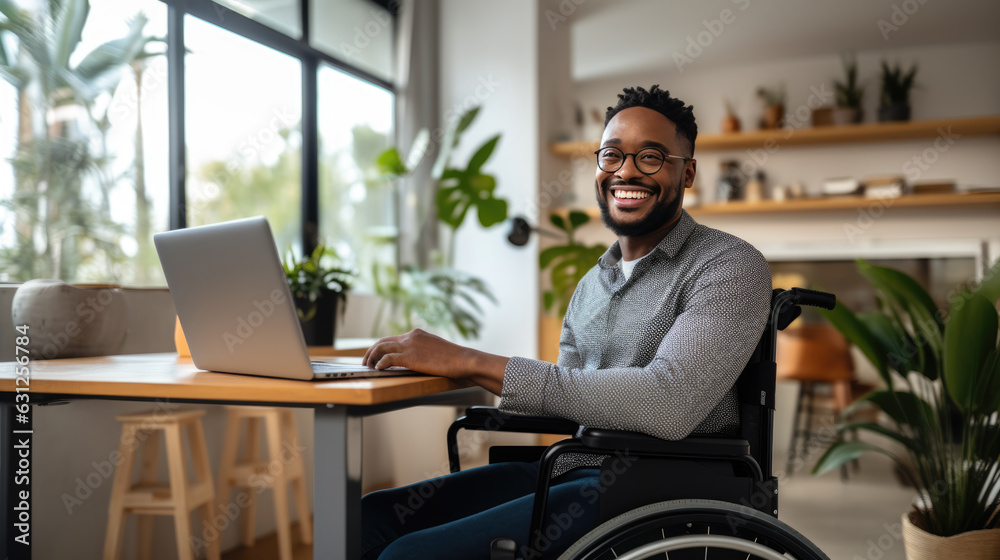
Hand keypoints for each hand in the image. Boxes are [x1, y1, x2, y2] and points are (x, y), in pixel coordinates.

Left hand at [362, 329, 507, 393]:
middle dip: (370, 352)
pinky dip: (380, 363)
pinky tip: (378, 369)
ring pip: (381, 348)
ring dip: (371, 357)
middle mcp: (411, 336)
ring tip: (367, 367)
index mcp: (417, 334)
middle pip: (382, 341)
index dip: (380, 347)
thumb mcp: (435, 350)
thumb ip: (422, 350)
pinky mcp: (410, 357)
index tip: (374, 356)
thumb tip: (414, 359)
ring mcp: (410, 346)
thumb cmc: (453, 359)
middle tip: (365, 362)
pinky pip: (388, 359)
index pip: (392, 338)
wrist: (463, 360)